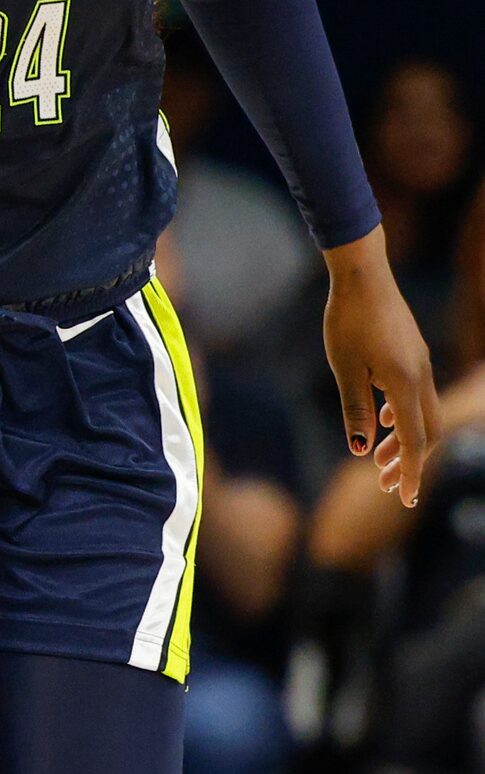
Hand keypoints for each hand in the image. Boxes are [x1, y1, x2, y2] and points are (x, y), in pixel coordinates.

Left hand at [322, 229, 439, 508]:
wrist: (362, 274)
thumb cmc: (348, 320)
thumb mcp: (345, 369)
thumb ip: (355, 409)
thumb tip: (361, 448)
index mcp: (405, 384)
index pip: (415, 441)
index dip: (411, 472)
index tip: (405, 498)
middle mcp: (420, 376)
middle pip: (427, 432)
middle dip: (409, 461)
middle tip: (385, 483)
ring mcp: (419, 363)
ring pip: (423, 413)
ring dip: (404, 439)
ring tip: (377, 458)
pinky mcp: (412, 352)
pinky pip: (416, 394)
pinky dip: (403, 415)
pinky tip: (382, 418)